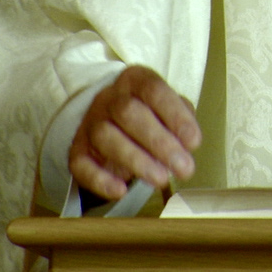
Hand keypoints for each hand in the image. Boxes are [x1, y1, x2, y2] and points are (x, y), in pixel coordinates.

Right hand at [68, 66, 201, 198]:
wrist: (110, 124)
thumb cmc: (148, 115)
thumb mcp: (168, 108)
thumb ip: (182, 119)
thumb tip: (188, 142)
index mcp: (135, 81)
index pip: (154, 90)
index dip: (175, 116)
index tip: (194, 142)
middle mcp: (109, 98)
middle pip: (128, 113)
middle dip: (159, 142)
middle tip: (183, 167)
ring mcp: (89, 124)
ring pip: (106, 137)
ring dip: (136, 160)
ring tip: (161, 179)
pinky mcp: (77, 151)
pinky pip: (81, 164)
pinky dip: (100, 180)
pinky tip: (121, 191)